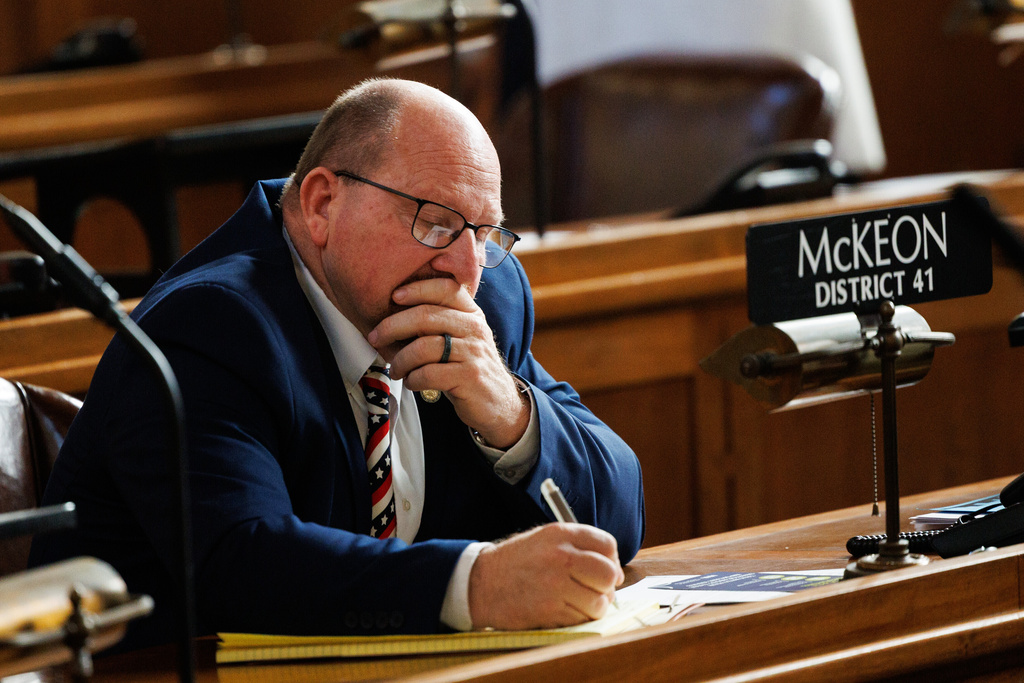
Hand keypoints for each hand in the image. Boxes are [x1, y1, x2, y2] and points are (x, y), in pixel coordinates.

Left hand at [367, 278, 528, 447]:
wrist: (498, 403)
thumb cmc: (468, 368)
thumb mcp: (462, 338)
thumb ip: (440, 322)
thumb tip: (393, 313)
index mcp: (471, 314)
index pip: (445, 289)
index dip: (418, 289)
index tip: (394, 296)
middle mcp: (475, 328)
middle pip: (426, 316)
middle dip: (393, 326)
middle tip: (376, 338)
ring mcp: (474, 352)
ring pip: (424, 347)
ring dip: (401, 360)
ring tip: (395, 369)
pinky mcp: (470, 377)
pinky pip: (429, 373)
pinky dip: (413, 379)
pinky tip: (411, 383)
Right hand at [468, 523, 624, 629]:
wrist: (481, 583)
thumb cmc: (517, 562)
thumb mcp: (544, 539)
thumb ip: (576, 546)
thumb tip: (611, 566)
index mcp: (561, 534)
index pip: (607, 544)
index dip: (612, 561)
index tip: (608, 571)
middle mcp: (561, 556)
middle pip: (608, 574)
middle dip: (608, 586)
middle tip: (598, 591)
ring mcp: (556, 584)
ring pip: (599, 602)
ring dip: (594, 607)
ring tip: (579, 603)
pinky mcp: (550, 610)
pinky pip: (581, 619)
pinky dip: (578, 619)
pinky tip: (563, 610)